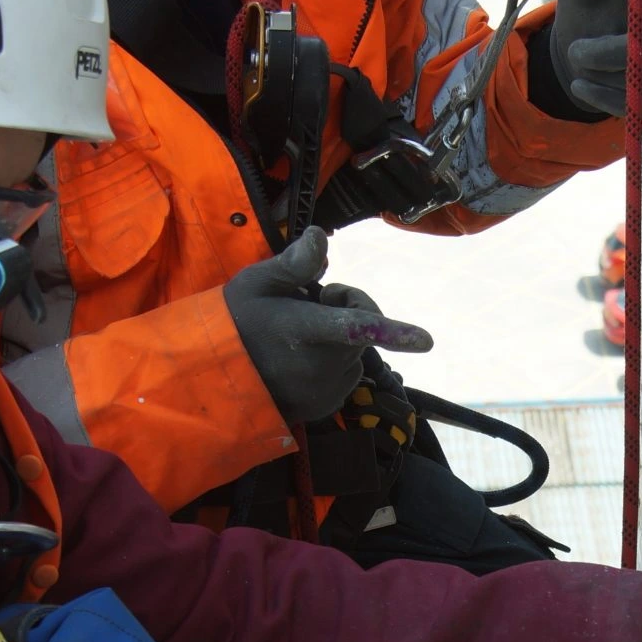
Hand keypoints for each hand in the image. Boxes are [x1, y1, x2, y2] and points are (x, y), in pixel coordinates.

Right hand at [226, 228, 432, 425]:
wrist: (215, 378)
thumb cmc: (236, 322)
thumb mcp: (256, 283)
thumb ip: (293, 264)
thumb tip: (319, 236)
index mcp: (304, 329)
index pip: (352, 326)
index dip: (391, 331)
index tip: (425, 341)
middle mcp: (320, 365)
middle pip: (362, 327)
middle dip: (348, 308)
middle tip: (314, 301)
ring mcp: (325, 389)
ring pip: (355, 352)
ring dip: (340, 339)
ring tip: (300, 335)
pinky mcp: (327, 405)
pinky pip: (346, 375)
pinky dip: (334, 363)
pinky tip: (301, 359)